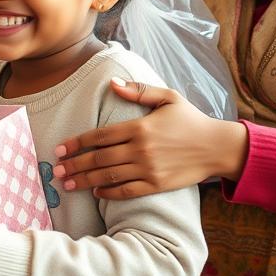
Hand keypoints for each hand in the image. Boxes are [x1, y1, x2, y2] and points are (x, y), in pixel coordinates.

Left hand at [51, 79, 247, 200]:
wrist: (218, 147)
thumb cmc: (191, 120)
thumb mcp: (168, 97)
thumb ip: (138, 91)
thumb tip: (111, 83)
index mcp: (139, 127)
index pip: (99, 136)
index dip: (77, 143)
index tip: (60, 148)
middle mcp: (141, 149)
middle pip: (99, 158)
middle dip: (75, 164)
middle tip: (56, 170)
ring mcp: (149, 168)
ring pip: (109, 176)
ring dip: (85, 180)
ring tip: (68, 184)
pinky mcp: (157, 184)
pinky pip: (128, 191)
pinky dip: (109, 192)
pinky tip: (96, 192)